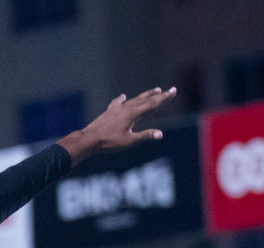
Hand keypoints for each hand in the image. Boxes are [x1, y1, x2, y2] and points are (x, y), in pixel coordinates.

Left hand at [59, 87, 176, 163]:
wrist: (89, 139)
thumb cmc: (109, 142)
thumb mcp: (129, 141)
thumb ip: (145, 136)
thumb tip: (161, 134)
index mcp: (133, 113)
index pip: (153, 104)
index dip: (164, 98)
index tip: (173, 91)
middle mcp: (126, 107)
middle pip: (145, 99)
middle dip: (158, 95)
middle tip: (169, 90)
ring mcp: (117, 108)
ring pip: (134, 99)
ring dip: (145, 95)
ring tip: (154, 90)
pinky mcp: (110, 111)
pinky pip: (118, 102)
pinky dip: (123, 99)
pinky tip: (124, 97)